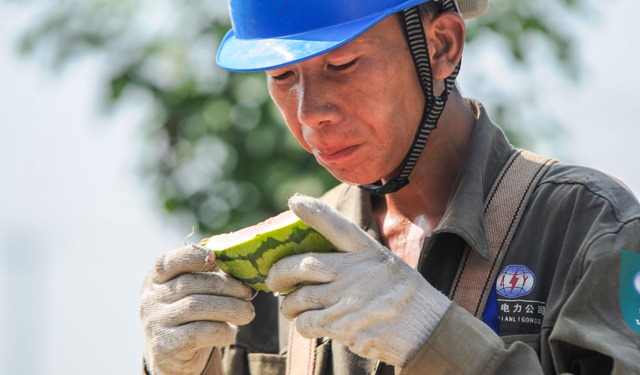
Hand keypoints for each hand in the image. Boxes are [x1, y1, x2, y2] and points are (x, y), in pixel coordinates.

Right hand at [140, 245, 254, 374]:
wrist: (174, 359)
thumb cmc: (190, 319)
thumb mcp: (192, 295)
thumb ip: (206, 278)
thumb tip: (237, 265)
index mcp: (157, 280)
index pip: (168, 261)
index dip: (191, 255)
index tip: (215, 257)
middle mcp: (151, 299)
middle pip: (191, 283)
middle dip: (226, 286)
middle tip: (247, 293)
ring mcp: (155, 323)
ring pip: (196, 306)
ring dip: (230, 308)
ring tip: (247, 313)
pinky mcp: (165, 346)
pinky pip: (199, 332)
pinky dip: (222, 330)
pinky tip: (231, 332)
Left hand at [266, 195, 450, 367]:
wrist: (427, 331)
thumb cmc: (404, 296)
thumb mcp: (387, 265)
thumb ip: (357, 260)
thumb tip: (315, 262)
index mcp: (369, 253)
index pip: (338, 226)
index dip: (314, 212)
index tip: (294, 201)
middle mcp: (356, 272)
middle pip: (303, 265)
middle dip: (278, 273)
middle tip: (272, 280)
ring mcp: (348, 299)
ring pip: (299, 298)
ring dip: (288, 306)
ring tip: (290, 308)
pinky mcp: (343, 325)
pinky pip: (306, 323)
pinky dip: (302, 325)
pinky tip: (309, 325)